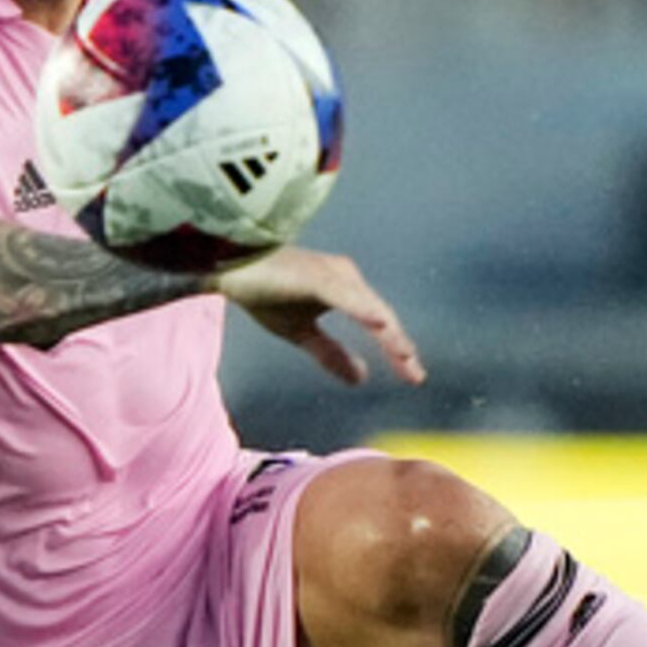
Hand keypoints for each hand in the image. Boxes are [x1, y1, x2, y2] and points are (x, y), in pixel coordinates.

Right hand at [217, 247, 424, 387]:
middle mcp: (345, 277)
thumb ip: (330, 354)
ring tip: (405, 356)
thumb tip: (360, 379)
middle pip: (381, 316)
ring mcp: (332, 275)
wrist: (230, 267)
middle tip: (416, 377)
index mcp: (345, 290)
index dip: (395, 350)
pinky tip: (379, 324)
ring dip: (388, 333)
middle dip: (399, 347)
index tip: (413, 377)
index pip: (378, 324)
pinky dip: (363, 310)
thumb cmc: (264, 292)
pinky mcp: (315, 276)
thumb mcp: (301, 332)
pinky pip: (344, 296)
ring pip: (369, 307)